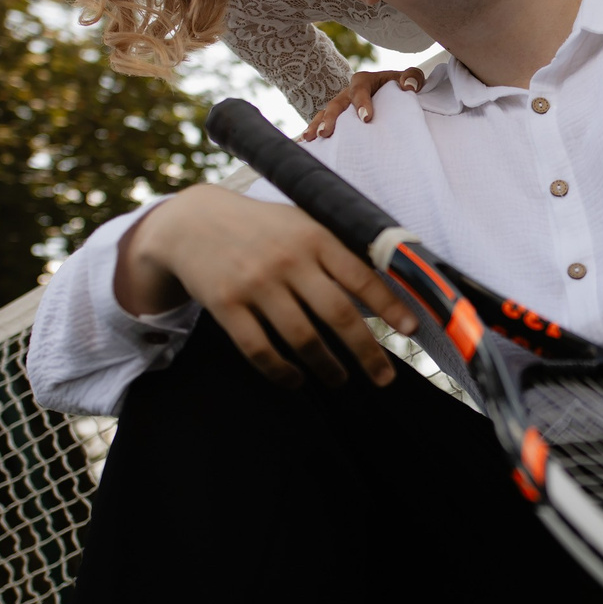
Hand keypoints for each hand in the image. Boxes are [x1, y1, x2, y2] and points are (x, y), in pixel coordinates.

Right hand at [117, 187, 421, 388]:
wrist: (191, 223)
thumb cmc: (259, 227)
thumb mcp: (300, 223)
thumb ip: (336, 251)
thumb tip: (386, 289)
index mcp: (313, 236)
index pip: (361, 276)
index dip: (390, 306)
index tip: (411, 331)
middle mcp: (287, 259)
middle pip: (338, 314)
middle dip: (366, 352)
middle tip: (383, 378)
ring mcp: (255, 283)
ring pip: (302, 338)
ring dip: (327, 367)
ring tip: (339, 380)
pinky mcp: (226, 305)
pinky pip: (260, 350)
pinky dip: (282, 372)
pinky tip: (295, 380)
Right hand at [303, 66, 426, 139]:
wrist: (394, 92)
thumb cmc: (402, 85)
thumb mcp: (411, 77)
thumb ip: (413, 77)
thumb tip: (409, 86)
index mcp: (364, 81)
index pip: (360, 90)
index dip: (362, 103)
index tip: (367, 119)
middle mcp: (348, 92)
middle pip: (336, 104)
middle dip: (330, 119)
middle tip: (326, 133)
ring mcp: (340, 106)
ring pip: (324, 114)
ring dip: (316, 126)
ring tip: (309, 139)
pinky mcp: (338, 119)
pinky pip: (322, 124)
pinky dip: (313, 132)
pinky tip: (303, 144)